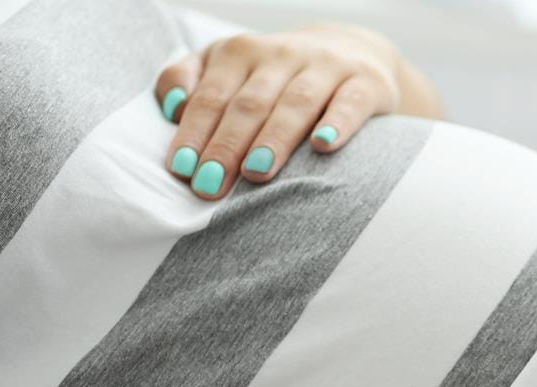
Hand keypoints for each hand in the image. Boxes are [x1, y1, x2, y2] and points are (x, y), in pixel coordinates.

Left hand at [155, 25, 412, 198]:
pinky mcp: (366, 82)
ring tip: (256, 173)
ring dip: (274, 138)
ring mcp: (325, 66)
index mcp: (240, 52)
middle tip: (211, 185)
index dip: (194, 133)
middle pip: (249, 103)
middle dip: (227, 145)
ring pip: (296, 102)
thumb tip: (171, 108)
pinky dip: (337, 123)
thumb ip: (189, 80)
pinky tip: (323, 145)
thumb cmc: (276, 75)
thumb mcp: (228, 67)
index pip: (211, 97)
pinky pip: (350, 103)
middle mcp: (281, 55)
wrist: (353, 51)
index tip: (183, 172)